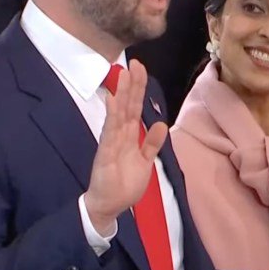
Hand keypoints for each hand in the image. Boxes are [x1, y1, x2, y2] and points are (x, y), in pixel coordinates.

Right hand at [84, 60, 168, 235]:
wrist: (109, 206)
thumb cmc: (125, 184)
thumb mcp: (145, 162)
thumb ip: (152, 144)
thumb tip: (162, 124)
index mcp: (130, 136)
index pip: (135, 108)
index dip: (139, 89)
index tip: (141, 69)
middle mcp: (119, 134)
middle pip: (127, 105)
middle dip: (131, 84)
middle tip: (134, 63)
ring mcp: (111, 142)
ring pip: (118, 113)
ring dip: (121, 94)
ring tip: (124, 75)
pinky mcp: (106, 153)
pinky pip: (110, 132)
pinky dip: (112, 116)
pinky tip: (112, 100)